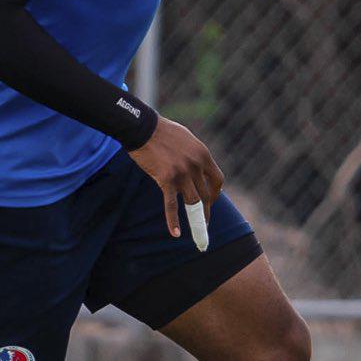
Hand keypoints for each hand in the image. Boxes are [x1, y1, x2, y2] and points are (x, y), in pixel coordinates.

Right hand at [126, 116, 224, 238]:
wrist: (142, 128)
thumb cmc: (162, 131)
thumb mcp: (187, 139)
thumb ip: (195, 154)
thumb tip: (198, 165)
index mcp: (203, 154)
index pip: (217, 180)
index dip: (216, 193)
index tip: (211, 200)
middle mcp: (196, 165)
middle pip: (206, 194)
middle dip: (206, 209)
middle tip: (204, 221)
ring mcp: (182, 173)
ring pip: (193, 202)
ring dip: (197, 218)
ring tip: (198, 231)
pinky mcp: (166, 179)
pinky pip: (172, 204)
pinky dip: (174, 220)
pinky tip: (176, 233)